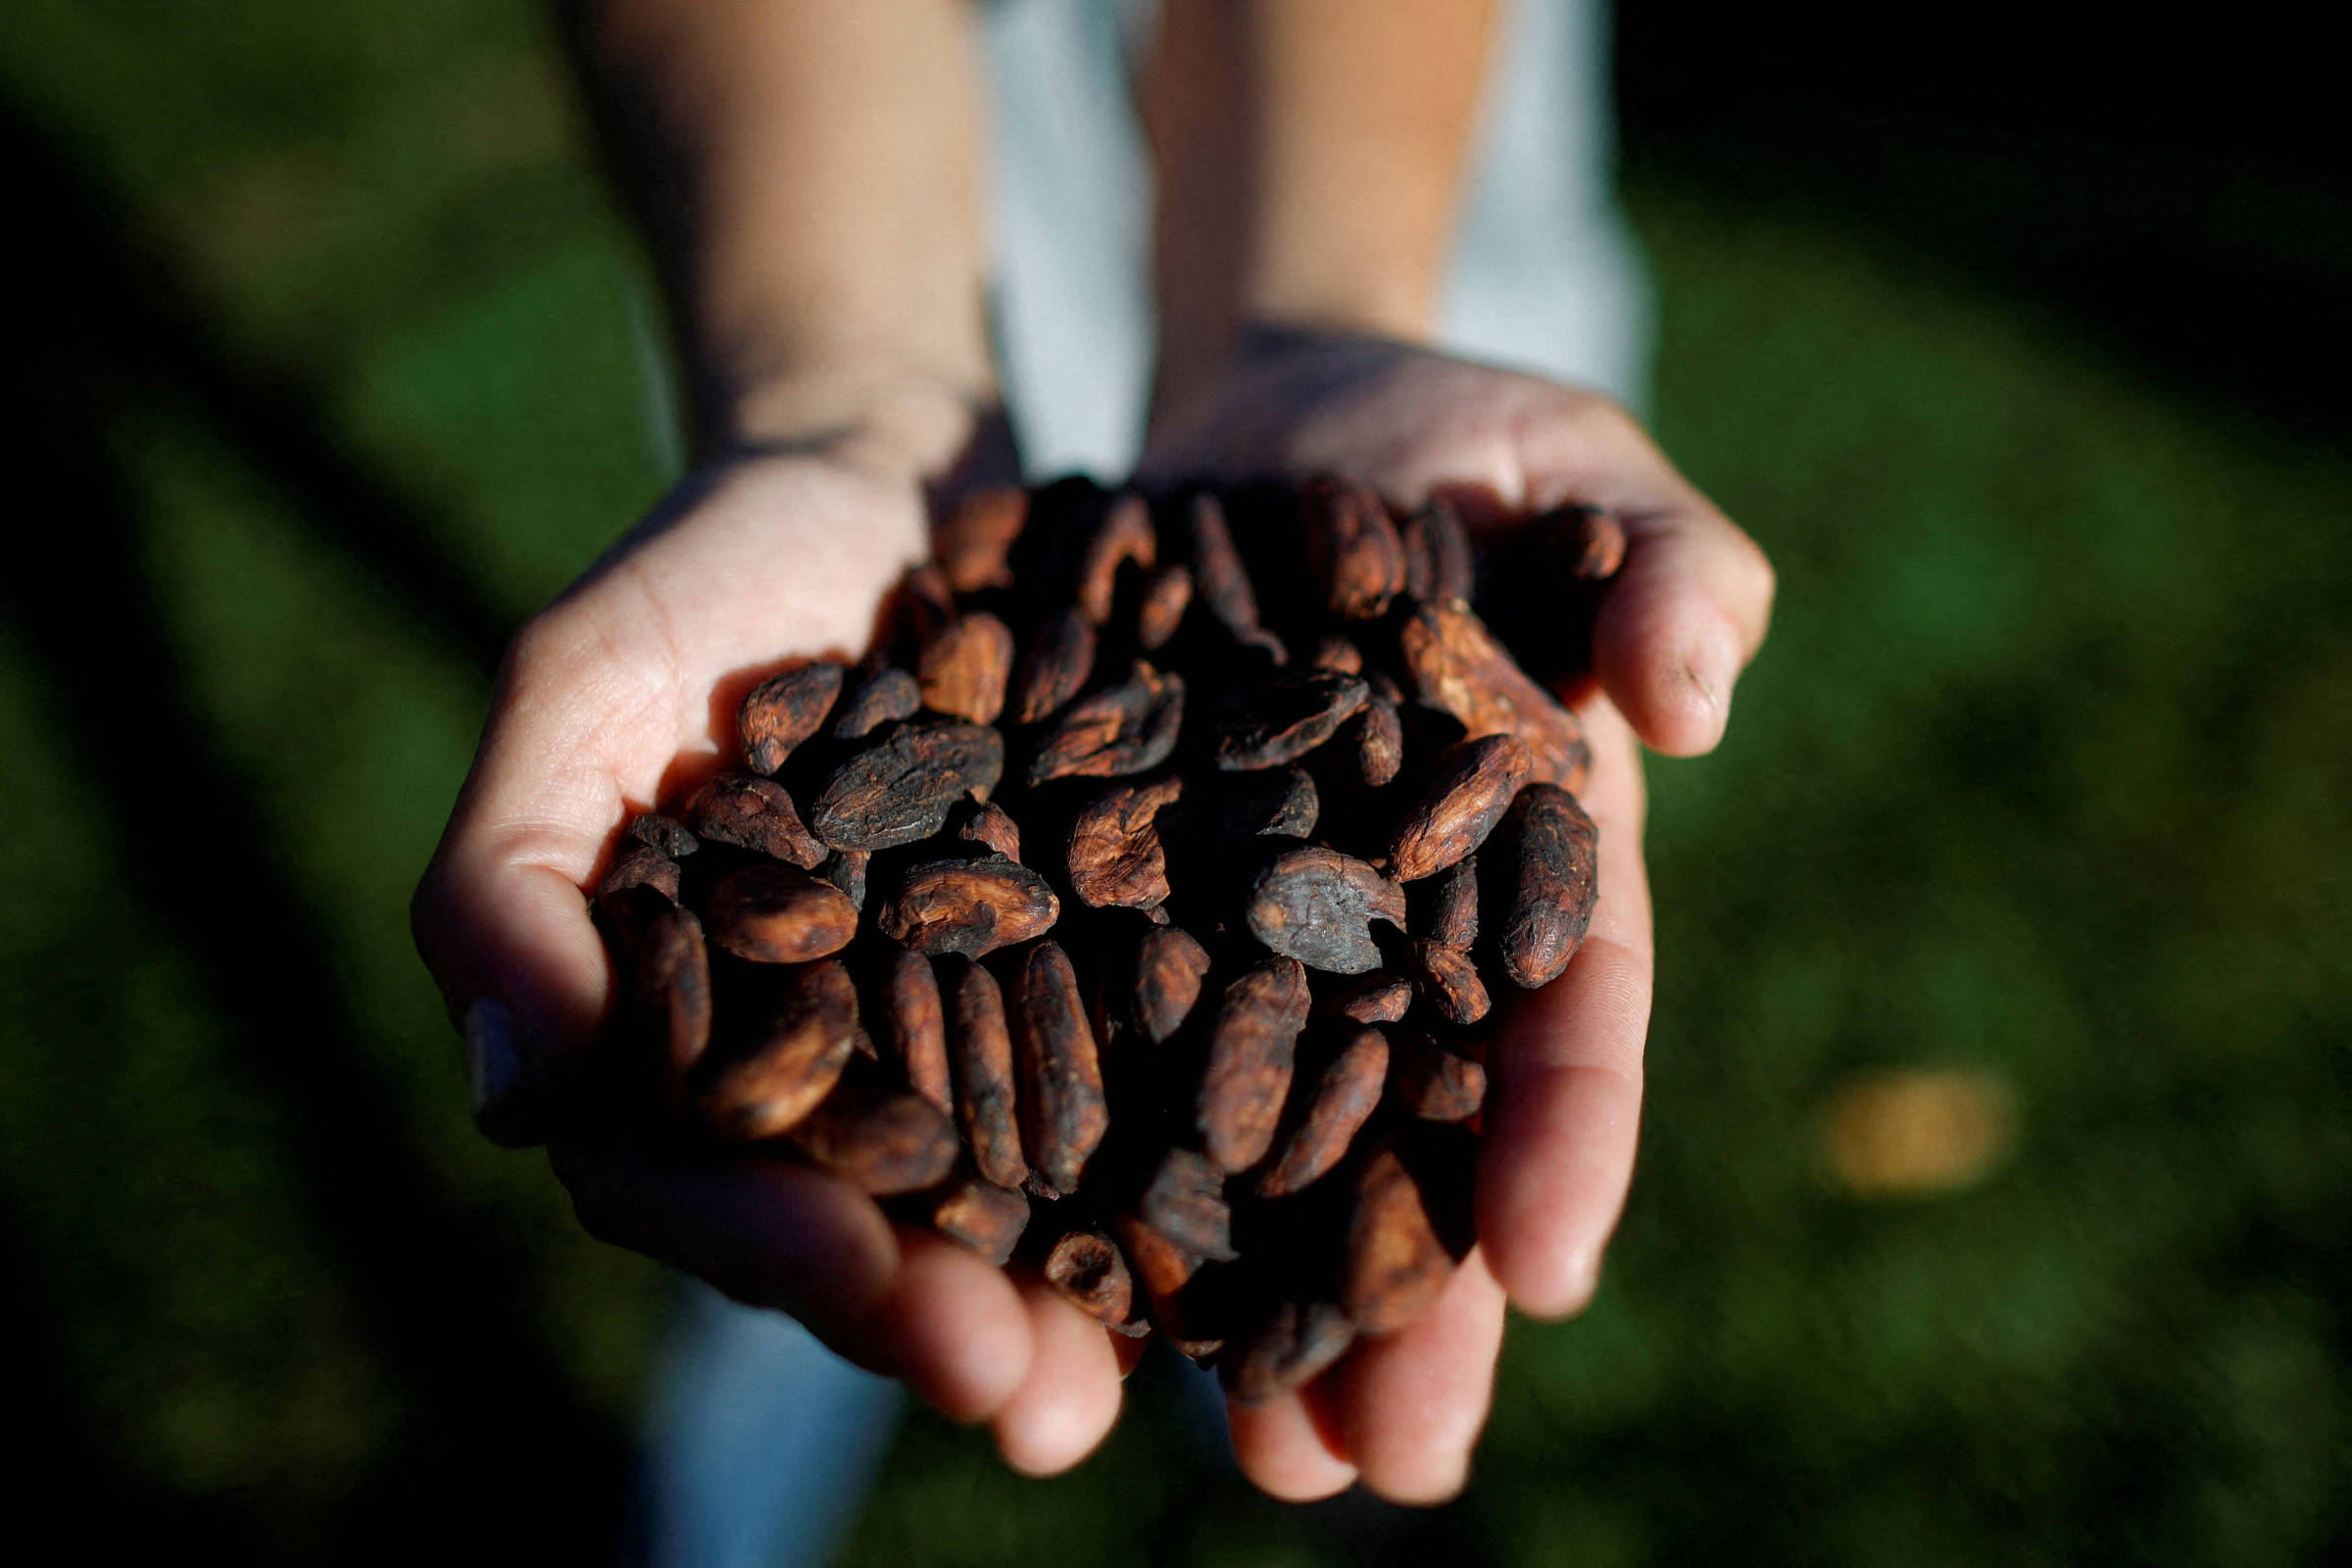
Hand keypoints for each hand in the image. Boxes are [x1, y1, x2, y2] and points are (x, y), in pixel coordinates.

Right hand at [410, 387, 1130, 1472]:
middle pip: (889, 1236)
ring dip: (1097, 1289)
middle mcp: (852, 1072)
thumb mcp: (581, 686)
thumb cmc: (708, 577)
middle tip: (1045, 1405)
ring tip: (1178, 1363)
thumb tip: (515, 1091)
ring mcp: (997, 1030)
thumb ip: (512, 876)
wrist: (896, 472)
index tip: (855, 1282)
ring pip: (1038, 1195)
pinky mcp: (1129, 965)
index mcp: (700, 1047)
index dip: (775, 1251)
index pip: (707, 1192)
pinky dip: (1218, 1137)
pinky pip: (1175, 1069)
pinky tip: (1298, 1200)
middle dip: (957, 1324)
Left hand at [1144, 329, 1775, 1501]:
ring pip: (1268, 1147)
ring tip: (1248, 1456)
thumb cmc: (1446, 440)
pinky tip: (1076, 1305)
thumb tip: (1702, 691)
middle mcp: (1403, 934)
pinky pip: (1113, 1059)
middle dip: (1410, 1301)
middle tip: (1388, 1468)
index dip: (1566, 1134)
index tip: (1548, 1267)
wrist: (1260, 430)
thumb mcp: (1568, 465)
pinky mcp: (1131, 917)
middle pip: (1415, 1136)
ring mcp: (1262, 941)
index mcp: (1535, 850)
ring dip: (1260, 1304)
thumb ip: (1659, 561)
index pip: (1569, 1006)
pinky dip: (1106, 1180)